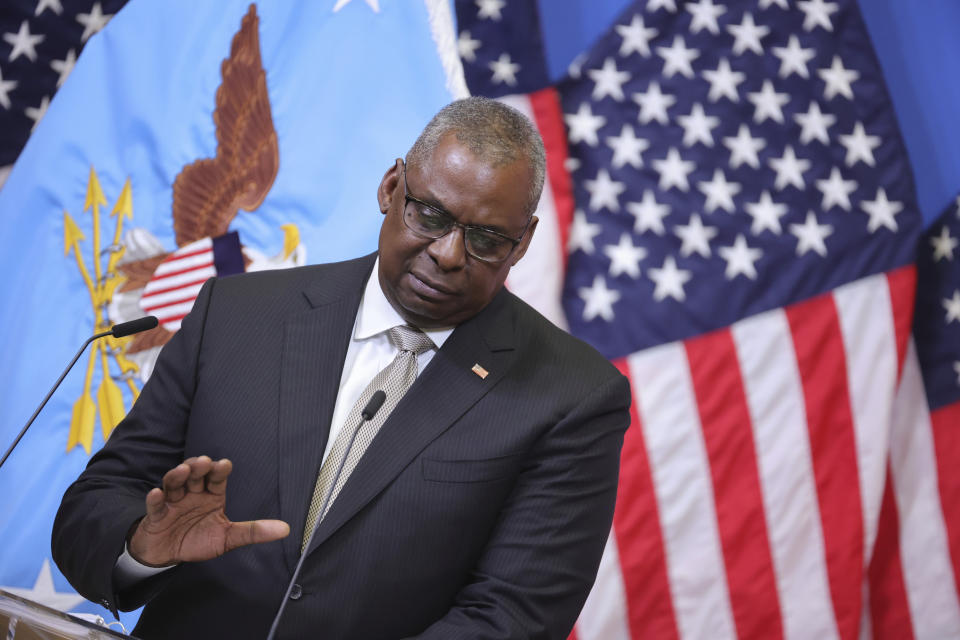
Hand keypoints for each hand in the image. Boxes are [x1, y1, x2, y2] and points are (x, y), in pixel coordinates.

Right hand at [128, 456, 288, 566]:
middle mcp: (192, 493)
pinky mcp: (156, 515)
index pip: (216, 478)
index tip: (224, 465)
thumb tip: (285, 529)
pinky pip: (154, 505)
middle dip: (199, 468)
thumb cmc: (198, 540)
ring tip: (183, 470)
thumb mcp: (229, 537)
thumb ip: (254, 531)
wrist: (168, 555)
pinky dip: (154, 499)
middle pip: (195, 475)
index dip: (219, 470)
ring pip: (174, 483)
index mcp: (211, 495)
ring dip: (178, 476)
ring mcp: (173, 502)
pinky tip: (156, 493)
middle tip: (204, 463)